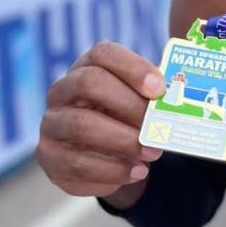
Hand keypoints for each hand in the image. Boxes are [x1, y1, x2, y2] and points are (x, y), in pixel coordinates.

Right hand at [37, 41, 164, 198]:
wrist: (104, 154)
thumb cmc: (125, 117)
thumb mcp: (138, 101)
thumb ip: (152, 97)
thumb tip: (176, 99)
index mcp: (87, 67)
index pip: (103, 54)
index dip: (133, 67)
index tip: (160, 89)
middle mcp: (62, 91)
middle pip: (90, 83)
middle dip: (128, 104)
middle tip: (157, 126)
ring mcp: (52, 123)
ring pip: (82, 126)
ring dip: (123, 141)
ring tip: (152, 155)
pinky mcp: (49, 157)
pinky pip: (77, 164)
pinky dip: (112, 171)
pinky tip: (135, 172)